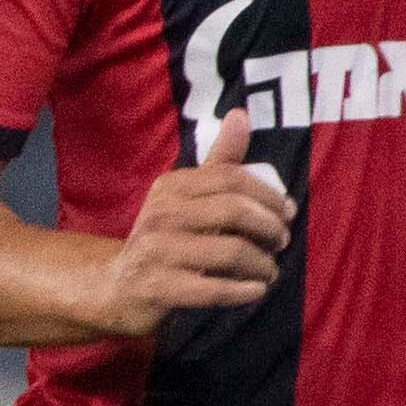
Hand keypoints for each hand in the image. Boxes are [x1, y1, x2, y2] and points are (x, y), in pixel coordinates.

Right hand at [85, 110, 292, 340]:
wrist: (117, 287)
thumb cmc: (166, 239)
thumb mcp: (187, 197)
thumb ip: (219, 160)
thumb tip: (240, 114)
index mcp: (171, 186)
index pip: (231, 178)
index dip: (268, 195)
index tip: (288, 212)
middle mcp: (161, 213)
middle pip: (233, 211)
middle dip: (269, 228)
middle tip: (281, 242)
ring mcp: (156, 251)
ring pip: (230, 251)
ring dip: (261, 265)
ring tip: (269, 271)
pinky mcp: (157, 287)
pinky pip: (213, 289)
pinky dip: (243, 291)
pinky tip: (255, 291)